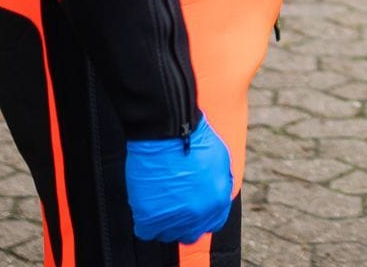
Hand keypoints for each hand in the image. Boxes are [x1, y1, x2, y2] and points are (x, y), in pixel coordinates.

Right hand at [126, 117, 233, 242]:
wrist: (167, 132)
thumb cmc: (194, 138)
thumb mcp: (221, 158)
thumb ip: (220, 182)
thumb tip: (216, 192)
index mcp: (217, 201)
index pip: (213, 223)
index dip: (202, 216)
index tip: (192, 210)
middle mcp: (198, 215)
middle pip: (190, 234)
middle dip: (183, 222)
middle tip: (173, 206)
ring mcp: (173, 218)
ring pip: (167, 234)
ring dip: (163, 222)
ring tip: (158, 202)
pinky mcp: (150, 217)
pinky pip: (146, 232)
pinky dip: (145, 222)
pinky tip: (146, 206)